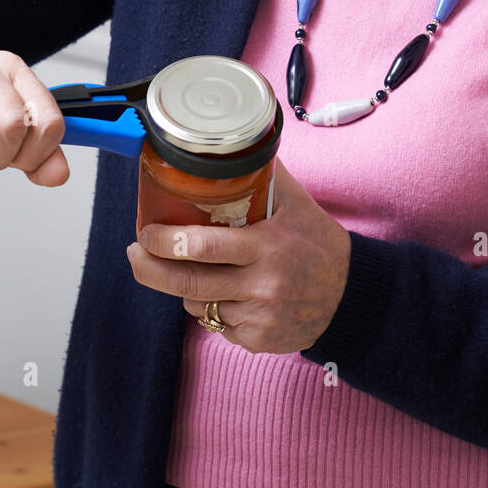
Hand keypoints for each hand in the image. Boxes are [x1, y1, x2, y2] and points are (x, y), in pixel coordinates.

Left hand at [127, 159, 351, 353]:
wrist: (351, 295)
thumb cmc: (320, 243)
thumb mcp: (298, 204)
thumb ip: (266, 176)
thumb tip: (235, 146)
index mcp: (267, 248)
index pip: (204, 247)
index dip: (165, 241)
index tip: (145, 232)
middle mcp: (260, 286)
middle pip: (189, 283)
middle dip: (150, 269)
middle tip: (135, 253)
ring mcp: (258, 317)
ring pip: (198, 304)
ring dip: (186, 287)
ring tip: (193, 268)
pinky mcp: (258, 341)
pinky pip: (217, 324)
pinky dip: (213, 308)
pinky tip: (229, 293)